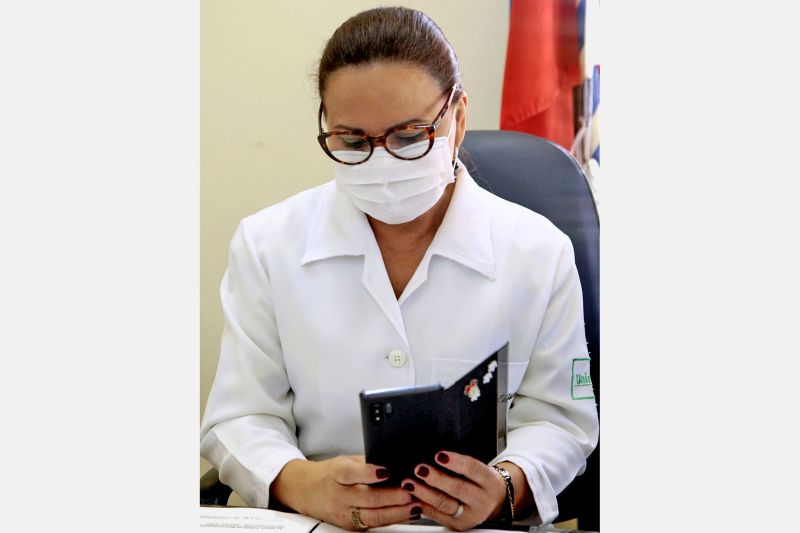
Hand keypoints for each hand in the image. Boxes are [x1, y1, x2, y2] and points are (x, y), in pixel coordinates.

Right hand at [271, 455, 419, 529]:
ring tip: (415, 506)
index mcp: (337, 474)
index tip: (386, 471)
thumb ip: (367, 462)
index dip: (369, 473)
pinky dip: (393, 519)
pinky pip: (374, 524)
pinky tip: (407, 514)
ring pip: (373, 516)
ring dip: (397, 512)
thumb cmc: (329, 474)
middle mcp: (339, 496)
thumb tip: (394, 463)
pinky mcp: (350, 526)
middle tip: (411, 492)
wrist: (307, 492)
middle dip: (392, 496)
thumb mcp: (345, 461)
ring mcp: (344, 514)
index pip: (352, 473)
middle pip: (367, 498)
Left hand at [401, 451, 505, 530]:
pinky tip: (413, 498)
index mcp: (489, 481)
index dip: (455, 462)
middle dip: (436, 478)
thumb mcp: (479, 471)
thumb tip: (433, 455)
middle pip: (458, 488)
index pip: (472, 469)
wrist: (494, 503)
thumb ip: (460, 465)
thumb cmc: (480, 482)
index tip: (439, 455)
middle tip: (420, 469)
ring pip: (445, 503)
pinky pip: (438, 516)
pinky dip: (424, 506)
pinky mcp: (459, 525)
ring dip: (424, 493)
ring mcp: (471, 515)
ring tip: (410, 483)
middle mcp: (482, 500)